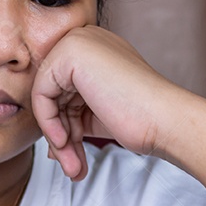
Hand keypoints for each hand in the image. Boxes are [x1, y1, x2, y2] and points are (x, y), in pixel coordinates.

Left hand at [31, 25, 191, 179]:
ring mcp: (77, 42)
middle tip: (72, 166)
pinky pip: (41, 94)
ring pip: (45, 97)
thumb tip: (52, 142)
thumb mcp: (97, 116)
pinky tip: (65, 144)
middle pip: (52, 93)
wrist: (164, 119)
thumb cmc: (142, 119)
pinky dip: (49, 123)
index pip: (61, 89)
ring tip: (73, 166)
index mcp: (95, 49)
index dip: (65, 124)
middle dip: (61, 134)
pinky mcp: (70, 52)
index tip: (73, 153)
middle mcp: (85, 39)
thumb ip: (72, 118)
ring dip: (58, 138)